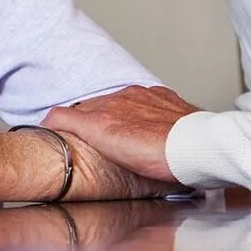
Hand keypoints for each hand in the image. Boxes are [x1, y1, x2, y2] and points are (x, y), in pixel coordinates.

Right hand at [42, 86, 198, 183]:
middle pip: (96, 106)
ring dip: (116, 117)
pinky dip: (142, 114)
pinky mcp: (169, 101)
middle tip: (90, 140)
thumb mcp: (103, 137)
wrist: (199, 147)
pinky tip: (149, 130)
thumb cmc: (157, 153)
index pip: (72, 111)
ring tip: (122, 138)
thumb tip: (50, 117)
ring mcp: (148, 98)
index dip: (63, 124)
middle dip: (89, 120)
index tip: (59, 134)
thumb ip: (71, 122)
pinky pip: (148, 103)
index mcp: (106, 106)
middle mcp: (125, 97)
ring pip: (122, 104)